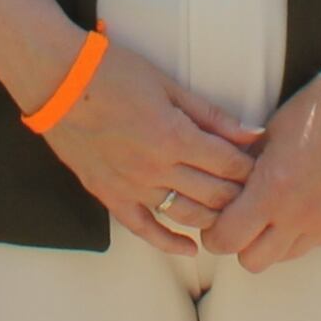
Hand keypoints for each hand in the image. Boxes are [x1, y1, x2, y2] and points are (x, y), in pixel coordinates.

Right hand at [38, 41, 264, 249]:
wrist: (57, 80)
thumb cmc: (113, 72)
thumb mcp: (169, 86)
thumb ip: (212, 116)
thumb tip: (252, 133)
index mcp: (175, 137)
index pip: (229, 165)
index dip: (251, 169)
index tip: (263, 167)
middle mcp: (156, 169)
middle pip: (214, 195)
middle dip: (240, 194)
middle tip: (254, 191)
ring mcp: (131, 186)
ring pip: (186, 215)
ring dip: (213, 217)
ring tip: (230, 214)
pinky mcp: (109, 195)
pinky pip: (144, 229)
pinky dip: (169, 243)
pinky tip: (190, 248)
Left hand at [200, 75, 320, 272]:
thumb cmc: (312, 111)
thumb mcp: (265, 136)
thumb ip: (241, 171)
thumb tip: (220, 193)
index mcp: (272, 189)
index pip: (227, 239)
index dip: (214, 233)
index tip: (215, 219)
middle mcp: (300, 215)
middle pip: (252, 261)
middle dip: (240, 243)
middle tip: (240, 219)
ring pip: (283, 257)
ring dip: (271, 242)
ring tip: (272, 211)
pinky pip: (312, 243)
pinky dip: (299, 232)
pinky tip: (301, 203)